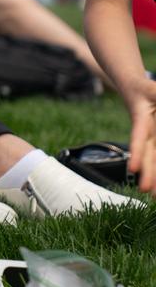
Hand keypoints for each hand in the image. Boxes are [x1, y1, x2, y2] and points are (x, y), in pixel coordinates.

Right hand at [121, 77, 155, 195]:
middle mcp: (146, 133)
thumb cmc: (147, 88)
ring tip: (155, 197)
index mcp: (141, 120)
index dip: (137, 153)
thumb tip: (155, 97)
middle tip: (148, 193)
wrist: (137, 91)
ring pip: (154, 160)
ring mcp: (152, 138)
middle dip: (148, 175)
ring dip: (154, 178)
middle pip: (147, 156)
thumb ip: (155, 94)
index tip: (133, 169)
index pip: (138, 138)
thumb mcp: (154, 90)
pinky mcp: (155, 140)